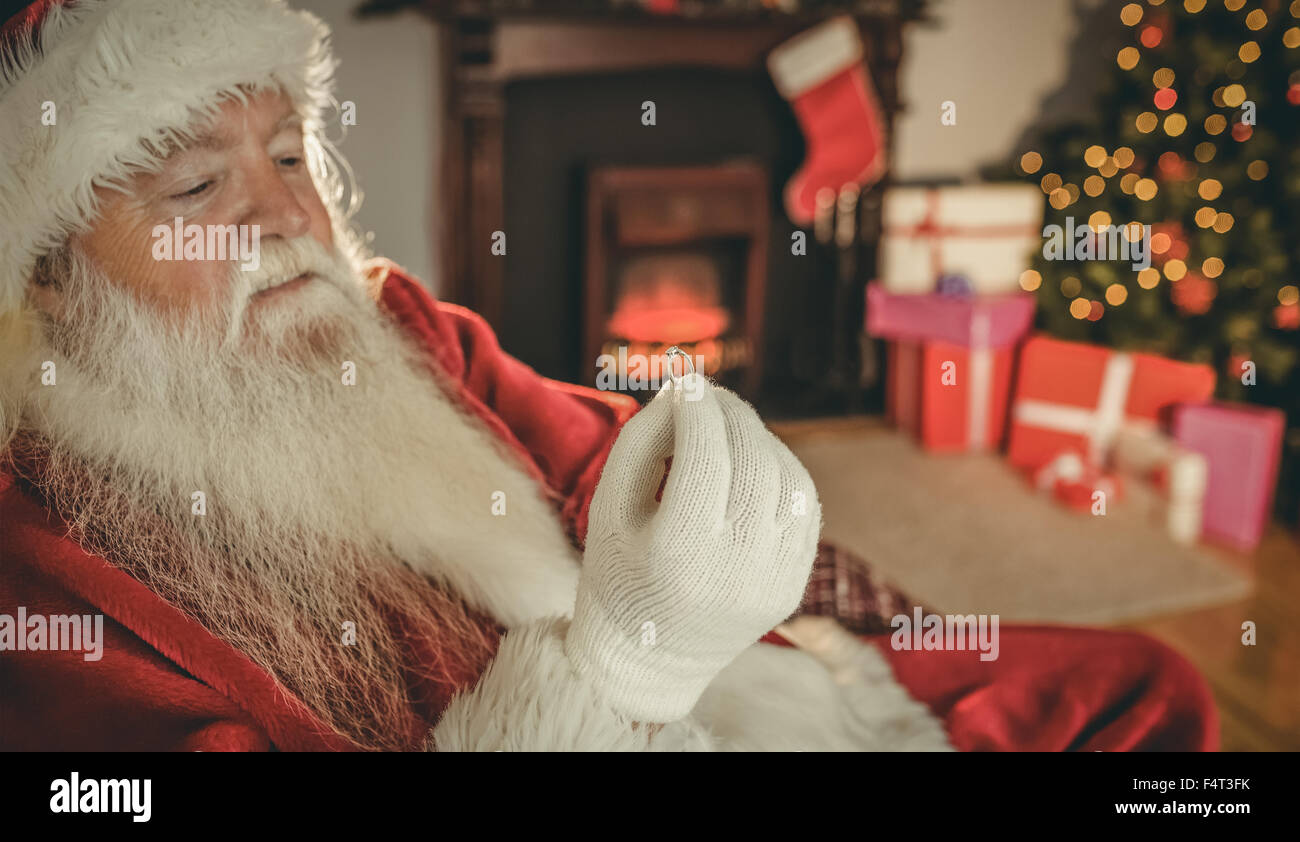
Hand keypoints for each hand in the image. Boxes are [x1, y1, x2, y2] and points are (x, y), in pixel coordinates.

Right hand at [564, 373, 821, 722]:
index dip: (696, 407)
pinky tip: (753, 458)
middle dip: (731, 414)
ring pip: (787, 479)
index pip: (703, 455)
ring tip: (726, 424)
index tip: (684, 381)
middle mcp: (735, 569)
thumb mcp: (608, 509)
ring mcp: (772, 580)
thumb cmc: (618, 573)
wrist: (649, 660)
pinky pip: (805, 508)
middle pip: (752, 461)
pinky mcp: (792, 585)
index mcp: (679, 554)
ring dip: (759, 437)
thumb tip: (682, 391)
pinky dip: (782, 470)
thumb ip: (640, 442)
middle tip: (707, 394)